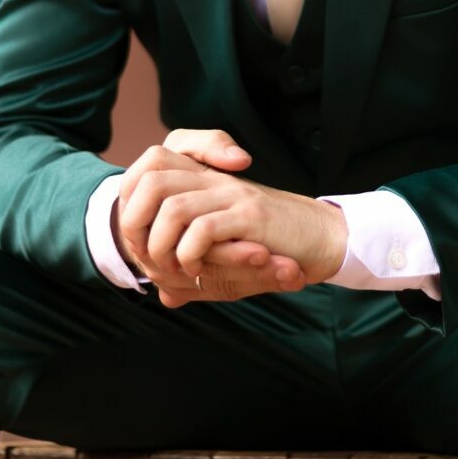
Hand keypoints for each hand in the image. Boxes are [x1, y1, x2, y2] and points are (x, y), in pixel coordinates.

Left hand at [113, 128, 308, 305]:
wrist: (325, 239)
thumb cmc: (276, 250)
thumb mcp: (228, 263)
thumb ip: (195, 274)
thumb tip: (167, 297)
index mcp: (207, 180)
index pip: (154, 161)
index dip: (132, 195)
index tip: (139, 234)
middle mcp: (217, 181)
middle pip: (152, 178)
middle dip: (135, 221)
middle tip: (148, 255)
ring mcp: (234, 195)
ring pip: (172, 206)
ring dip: (161, 245)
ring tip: (172, 268)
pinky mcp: (252, 216)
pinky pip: (204, 228)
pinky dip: (190, 254)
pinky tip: (197, 269)